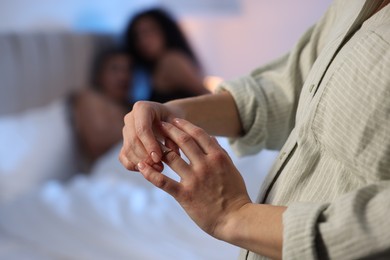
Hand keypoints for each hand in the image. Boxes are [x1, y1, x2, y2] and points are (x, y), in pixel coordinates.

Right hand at [119, 101, 181, 171]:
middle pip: (133, 141)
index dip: (149, 145)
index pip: (142, 129)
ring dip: (142, 163)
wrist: (169, 120)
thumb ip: (175, 137)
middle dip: (146, 156)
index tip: (159, 158)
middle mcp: (130, 118)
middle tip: (160, 167)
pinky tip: (148, 169)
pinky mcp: (124, 143)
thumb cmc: (175, 121)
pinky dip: (135, 166)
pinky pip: (124, 157)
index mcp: (142, 108)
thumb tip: (171, 154)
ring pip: (128, 150)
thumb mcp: (178, 126)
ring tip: (159, 168)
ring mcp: (125, 130)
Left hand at [136, 118, 251, 238]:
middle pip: (183, 141)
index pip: (198, 134)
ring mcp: (194, 179)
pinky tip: (141, 166)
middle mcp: (205, 164)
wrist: (236, 218)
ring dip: (158, 148)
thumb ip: (220, 153)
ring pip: (171, 157)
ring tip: (148, 143)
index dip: (184, 125)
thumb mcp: (231, 168)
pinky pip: (163, 181)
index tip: (174, 120)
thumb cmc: (235, 194)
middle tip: (159, 124)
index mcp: (218, 156)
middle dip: (169, 130)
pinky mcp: (184, 195)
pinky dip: (150, 173)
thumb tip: (211, 138)